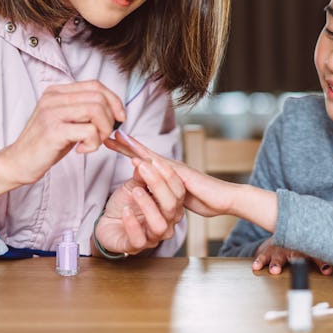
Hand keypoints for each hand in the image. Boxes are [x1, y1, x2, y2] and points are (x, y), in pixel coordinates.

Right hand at [0, 80, 124, 187]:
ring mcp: (52, 113)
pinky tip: (81, 150)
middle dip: (110, 119)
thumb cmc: (46, 144)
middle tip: (102, 136)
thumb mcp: (66, 120)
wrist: (18, 163)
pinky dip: (93, 143)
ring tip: (93, 143)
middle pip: (99, 97)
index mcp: (57, 91)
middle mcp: (53, 98)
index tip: (120, 117)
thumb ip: (85, 110)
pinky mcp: (53, 130)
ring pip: (96, 110)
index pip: (96, 85)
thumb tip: (116, 109)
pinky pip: (89, 130)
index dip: (114, 100)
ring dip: (103, 131)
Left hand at [95, 142, 185, 254]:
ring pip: (159, 224)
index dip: (168, 175)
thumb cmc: (127, 204)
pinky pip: (139, 238)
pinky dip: (132, 224)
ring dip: (148, 205)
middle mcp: (167, 222)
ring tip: (136, 191)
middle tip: (143, 169)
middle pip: (171, 205)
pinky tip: (126, 211)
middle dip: (158, 185)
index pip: (178, 191)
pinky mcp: (136, 246)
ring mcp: (153, 236)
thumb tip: (144, 160)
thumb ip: (141, 175)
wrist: (109, 223)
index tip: (153, 160)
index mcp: (171, 206)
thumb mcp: (133, 185)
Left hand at [104, 131, 237, 216]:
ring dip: (135, 151)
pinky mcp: (182, 179)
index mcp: (167, 172)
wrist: (224, 198)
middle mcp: (170, 168)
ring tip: (121, 144)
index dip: (128, 149)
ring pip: (152, 159)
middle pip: (144, 153)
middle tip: (108, 134)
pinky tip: (137, 165)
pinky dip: (149, 168)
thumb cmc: (204, 197)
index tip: (112, 141)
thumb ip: (164, 189)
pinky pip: (162, 174)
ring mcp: (176, 171)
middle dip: (126, 144)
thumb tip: (152, 186)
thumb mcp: (176, 194)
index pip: (144, 158)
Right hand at [251, 237, 332, 275]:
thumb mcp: (311, 250)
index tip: (327, 269)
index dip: (322, 262)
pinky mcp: (267, 251)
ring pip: (277, 256)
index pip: (315, 254)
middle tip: (296, 265)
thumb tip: (329, 270)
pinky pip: (262, 256)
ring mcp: (279, 249)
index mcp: (305, 247)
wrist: (281, 227)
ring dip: (276, 263)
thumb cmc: (298, 243)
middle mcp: (291, 247)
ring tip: (274, 270)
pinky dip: (259, 261)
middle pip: (295, 254)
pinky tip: (256, 267)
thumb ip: (321, 261)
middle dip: (297, 261)